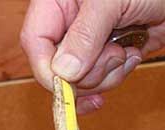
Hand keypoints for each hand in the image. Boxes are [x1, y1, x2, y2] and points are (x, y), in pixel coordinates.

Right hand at [20, 0, 164, 112]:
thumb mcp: (113, 3)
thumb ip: (85, 35)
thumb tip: (63, 72)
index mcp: (57, 3)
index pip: (35, 40)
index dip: (45, 67)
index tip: (64, 85)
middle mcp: (67, 24)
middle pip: (56, 66)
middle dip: (86, 72)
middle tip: (113, 55)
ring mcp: (84, 44)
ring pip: (78, 80)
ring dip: (105, 74)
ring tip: (125, 50)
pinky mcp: (101, 59)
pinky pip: (96, 83)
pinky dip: (115, 78)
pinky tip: (129, 58)